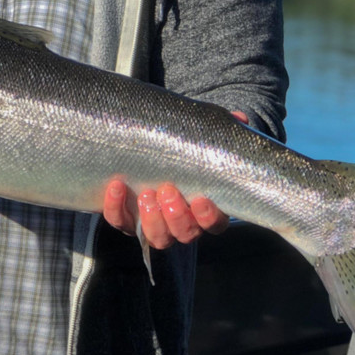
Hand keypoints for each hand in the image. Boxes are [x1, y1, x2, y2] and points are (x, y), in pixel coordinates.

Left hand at [103, 110, 248, 248]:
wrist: (144, 149)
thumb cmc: (182, 150)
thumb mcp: (200, 139)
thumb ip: (218, 133)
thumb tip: (239, 118)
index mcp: (204, 209)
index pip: (214, 224)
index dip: (209, 217)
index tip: (200, 200)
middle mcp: (180, 222)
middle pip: (184, 234)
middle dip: (176, 217)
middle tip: (168, 191)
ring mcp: (153, 223)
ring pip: (157, 237)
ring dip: (152, 219)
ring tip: (147, 194)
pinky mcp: (126, 217)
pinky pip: (119, 221)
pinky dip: (115, 207)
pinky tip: (116, 186)